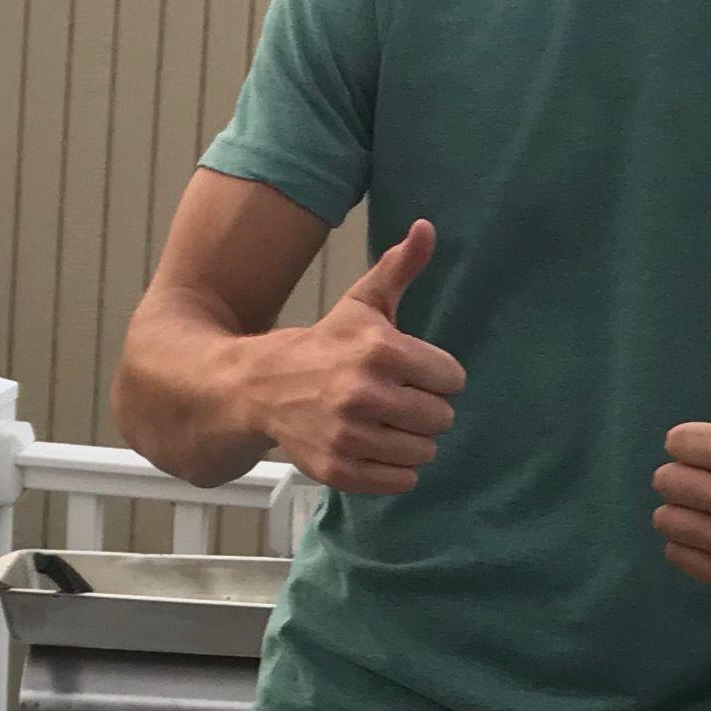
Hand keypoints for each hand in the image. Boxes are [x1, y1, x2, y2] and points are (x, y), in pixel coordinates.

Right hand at [262, 220, 462, 494]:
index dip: (436, 376)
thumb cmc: (325, 344)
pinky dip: (395, 470)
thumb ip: (399, 268)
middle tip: (398, 401)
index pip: (452, 378)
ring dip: (412, 441)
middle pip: (441, 418)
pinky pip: (400, 482)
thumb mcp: (362, 303)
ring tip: (387, 424)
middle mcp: (365, 393)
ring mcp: (349, 435)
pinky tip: (376, 448)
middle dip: (425, 410)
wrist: (258, 385)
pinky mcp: (338, 469)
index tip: (413, 373)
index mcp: (380, 350)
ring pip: (424, 452)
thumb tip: (426, 228)